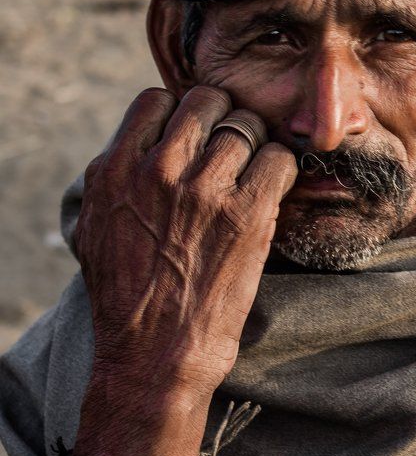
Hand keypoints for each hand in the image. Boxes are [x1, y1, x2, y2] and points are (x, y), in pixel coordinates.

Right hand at [74, 85, 296, 404]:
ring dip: (256, 145)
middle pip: (206, 101)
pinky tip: (273, 188)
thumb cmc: (124, 297)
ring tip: (253, 172)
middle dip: (222, 118)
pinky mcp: (247, 214)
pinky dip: (282, 168)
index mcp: (114, 170)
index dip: (179, 113)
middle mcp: (157, 170)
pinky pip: (279, 159)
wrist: (153, 356)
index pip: (155, 100)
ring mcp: (203, 190)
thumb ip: (115, 178)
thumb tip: (140, 144)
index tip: (193, 134)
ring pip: (247, 125)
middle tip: (231, 147)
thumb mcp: (93, 228)